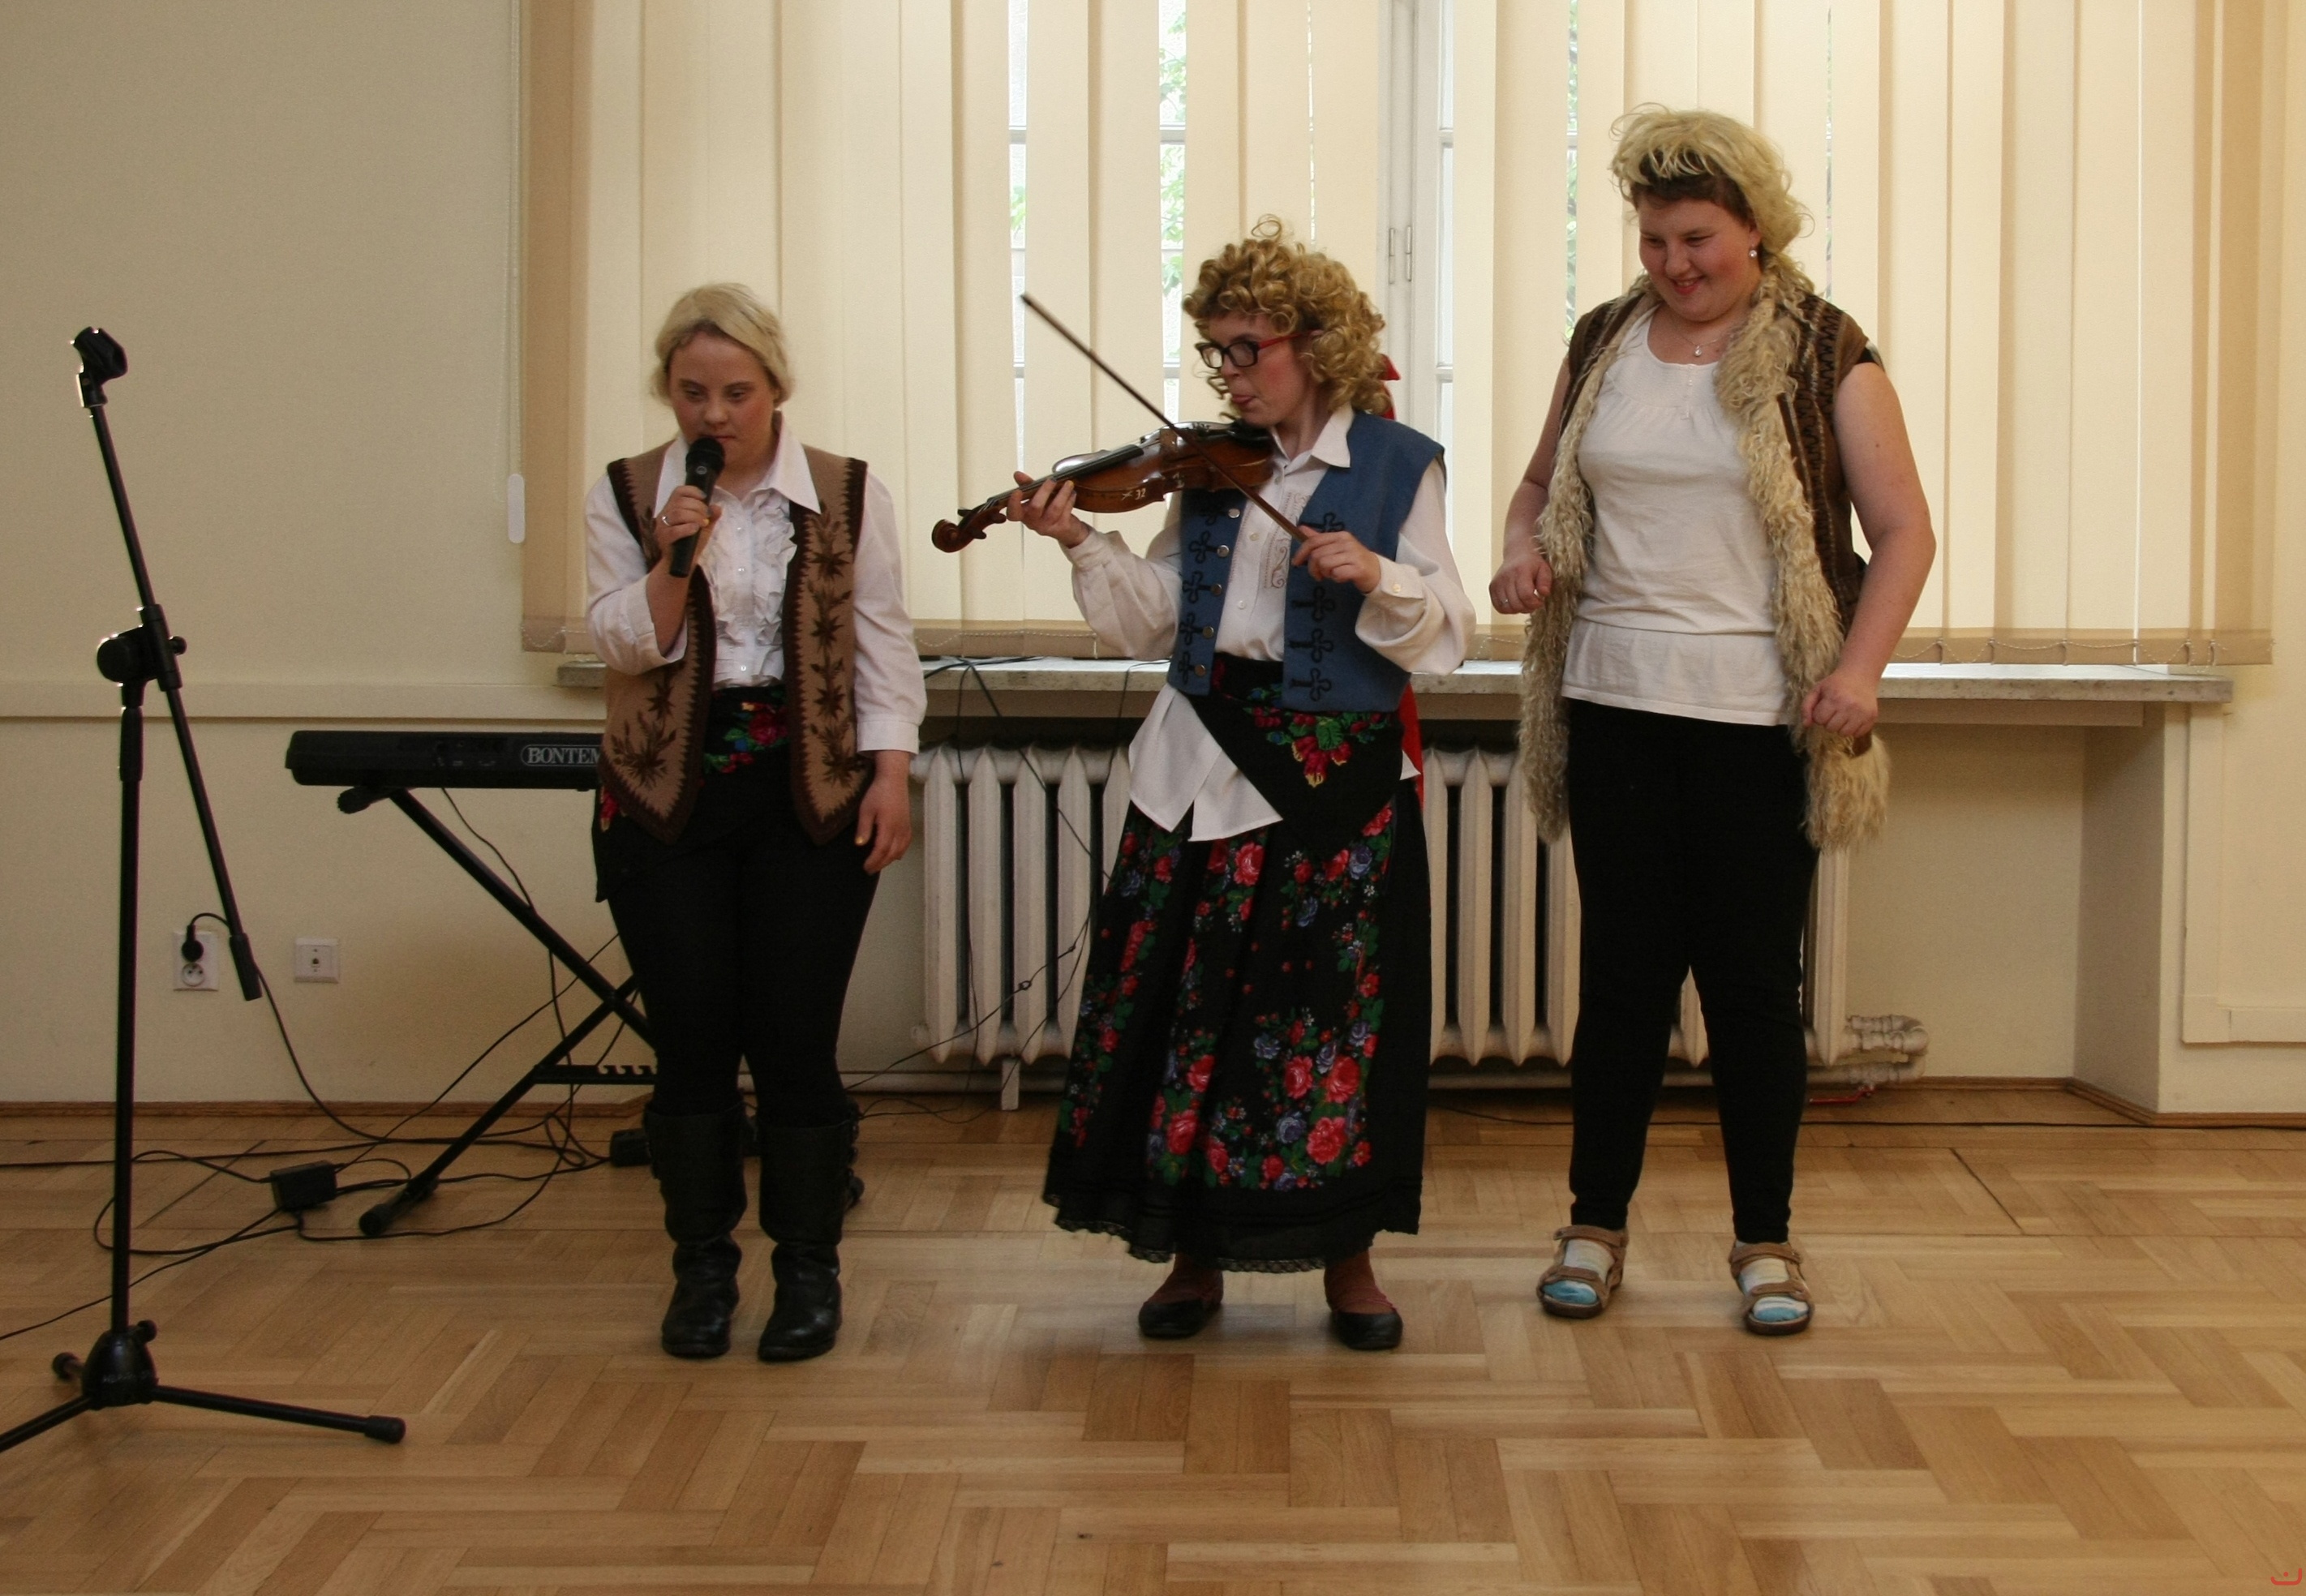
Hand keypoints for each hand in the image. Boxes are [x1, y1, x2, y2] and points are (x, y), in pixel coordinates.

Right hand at [653, 484, 718, 571]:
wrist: (681, 564)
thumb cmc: (691, 543)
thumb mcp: (704, 528)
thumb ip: (711, 517)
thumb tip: (717, 507)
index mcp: (672, 508)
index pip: (678, 492)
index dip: (692, 491)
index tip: (704, 497)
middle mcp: (664, 514)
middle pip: (679, 501)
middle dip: (697, 506)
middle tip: (707, 516)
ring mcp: (662, 527)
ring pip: (677, 513)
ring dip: (694, 516)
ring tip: (703, 523)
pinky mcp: (663, 539)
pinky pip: (674, 530)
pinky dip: (687, 528)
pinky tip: (695, 529)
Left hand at [854, 751, 913, 872]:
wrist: (894, 780)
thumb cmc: (877, 793)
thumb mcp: (866, 809)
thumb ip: (864, 828)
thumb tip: (860, 845)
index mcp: (888, 827)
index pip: (881, 850)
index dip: (874, 861)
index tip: (865, 867)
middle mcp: (899, 830)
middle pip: (891, 853)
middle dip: (881, 863)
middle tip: (870, 869)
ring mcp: (905, 827)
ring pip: (900, 850)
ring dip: (890, 860)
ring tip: (880, 864)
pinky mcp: (908, 824)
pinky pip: (906, 843)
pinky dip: (900, 852)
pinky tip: (895, 855)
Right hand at [1004, 472, 1089, 547]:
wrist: (1067, 530)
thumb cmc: (1049, 512)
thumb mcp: (1036, 497)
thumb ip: (1027, 485)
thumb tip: (1018, 475)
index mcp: (1024, 515)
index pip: (1013, 513)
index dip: (1013, 504)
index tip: (1018, 491)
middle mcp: (1033, 522)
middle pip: (1035, 507)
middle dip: (1044, 491)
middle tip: (1052, 480)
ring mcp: (1047, 526)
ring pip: (1054, 509)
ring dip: (1062, 494)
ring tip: (1068, 484)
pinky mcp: (1061, 527)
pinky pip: (1066, 511)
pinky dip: (1070, 500)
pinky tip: (1072, 494)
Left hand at [1292, 525, 1381, 591]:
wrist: (1376, 571)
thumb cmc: (1353, 559)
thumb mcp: (1336, 546)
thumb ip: (1319, 539)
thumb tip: (1301, 528)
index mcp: (1340, 536)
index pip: (1314, 541)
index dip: (1301, 552)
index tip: (1296, 563)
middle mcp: (1346, 543)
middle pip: (1317, 555)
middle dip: (1313, 568)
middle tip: (1319, 575)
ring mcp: (1353, 555)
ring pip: (1325, 564)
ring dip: (1325, 573)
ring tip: (1332, 574)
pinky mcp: (1358, 568)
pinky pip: (1337, 574)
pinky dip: (1336, 578)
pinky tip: (1342, 577)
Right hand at [1489, 545, 1553, 613]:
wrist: (1517, 553)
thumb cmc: (1532, 563)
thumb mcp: (1544, 569)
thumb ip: (1546, 582)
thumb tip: (1544, 594)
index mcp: (1521, 571)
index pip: (1526, 595)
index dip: (1534, 603)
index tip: (1540, 602)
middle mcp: (1506, 577)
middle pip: (1516, 604)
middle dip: (1527, 608)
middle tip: (1533, 603)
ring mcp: (1497, 583)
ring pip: (1507, 607)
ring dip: (1518, 610)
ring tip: (1524, 603)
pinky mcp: (1492, 587)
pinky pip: (1498, 606)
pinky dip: (1507, 609)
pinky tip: (1515, 603)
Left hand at [1801, 666, 1879, 738]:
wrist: (1860, 676)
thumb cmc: (1836, 684)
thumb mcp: (1817, 690)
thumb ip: (1806, 707)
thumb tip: (1806, 725)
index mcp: (1834, 698)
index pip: (1819, 719)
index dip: (1819, 714)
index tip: (1825, 707)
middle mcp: (1849, 707)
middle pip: (1831, 728)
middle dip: (1829, 721)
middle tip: (1834, 710)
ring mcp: (1862, 713)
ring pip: (1844, 733)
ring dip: (1841, 727)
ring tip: (1843, 715)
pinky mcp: (1872, 718)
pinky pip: (1858, 734)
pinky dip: (1853, 729)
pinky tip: (1853, 717)